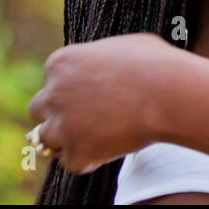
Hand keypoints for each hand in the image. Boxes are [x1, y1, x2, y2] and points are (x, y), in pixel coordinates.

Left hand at [28, 32, 178, 172]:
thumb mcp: (125, 46)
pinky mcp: (76, 152)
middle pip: (39, 110)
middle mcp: (53, 93)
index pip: (50, 81)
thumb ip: (102, 56)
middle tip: (84, 120)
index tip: (90, 97)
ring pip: (47, 139)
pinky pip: (73, 162)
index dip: (70, 91)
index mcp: (60, 63)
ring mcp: (62, 125)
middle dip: (58, 115)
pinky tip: (109, 151)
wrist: (169, 92)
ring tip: (97, 138)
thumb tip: (107, 61)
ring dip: (68, 140)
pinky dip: (89, 159)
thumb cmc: (156, 64)